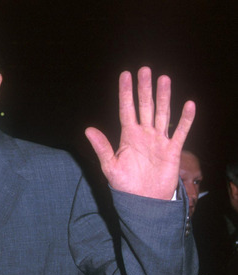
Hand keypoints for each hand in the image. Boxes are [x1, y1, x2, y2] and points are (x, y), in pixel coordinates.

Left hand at [85, 67, 195, 199]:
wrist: (143, 201)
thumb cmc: (125, 184)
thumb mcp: (110, 166)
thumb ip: (102, 147)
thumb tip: (88, 129)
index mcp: (128, 136)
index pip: (126, 109)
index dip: (125, 92)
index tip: (125, 75)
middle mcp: (144, 134)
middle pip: (145, 106)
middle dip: (144, 88)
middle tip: (145, 70)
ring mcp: (159, 141)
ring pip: (162, 114)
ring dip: (164, 97)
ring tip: (164, 78)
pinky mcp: (172, 150)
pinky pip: (180, 132)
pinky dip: (185, 119)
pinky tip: (189, 104)